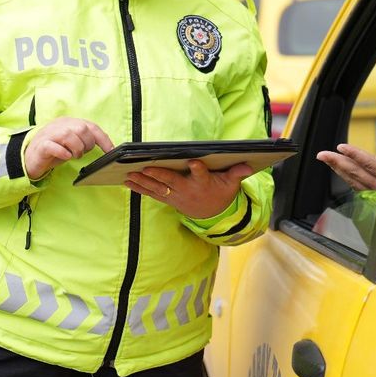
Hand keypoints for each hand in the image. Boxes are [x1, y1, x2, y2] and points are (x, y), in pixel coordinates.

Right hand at [24, 117, 113, 179]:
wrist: (30, 158)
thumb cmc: (54, 151)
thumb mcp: (72, 143)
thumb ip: (85, 139)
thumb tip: (105, 145)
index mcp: (69, 122)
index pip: (91, 126)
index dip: (103, 139)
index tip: (111, 150)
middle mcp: (60, 125)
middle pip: (82, 129)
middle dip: (87, 144)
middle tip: (80, 153)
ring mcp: (49, 134)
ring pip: (69, 135)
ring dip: (76, 149)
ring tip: (73, 155)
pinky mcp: (41, 145)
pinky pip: (54, 146)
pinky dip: (63, 153)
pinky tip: (65, 157)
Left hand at [124, 160, 253, 218]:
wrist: (212, 214)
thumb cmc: (221, 192)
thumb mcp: (232, 184)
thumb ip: (237, 173)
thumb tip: (248, 166)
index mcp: (204, 183)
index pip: (202, 175)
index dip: (198, 169)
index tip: (194, 162)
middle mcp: (188, 190)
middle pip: (173, 182)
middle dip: (159, 175)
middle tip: (146, 167)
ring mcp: (176, 196)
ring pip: (158, 188)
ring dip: (143, 182)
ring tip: (129, 174)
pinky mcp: (168, 199)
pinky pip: (152, 194)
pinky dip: (140, 188)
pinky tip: (127, 181)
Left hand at [316, 143, 375, 190]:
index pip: (372, 164)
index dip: (356, 155)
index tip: (341, 147)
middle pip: (358, 174)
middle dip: (338, 162)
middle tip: (322, 154)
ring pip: (355, 183)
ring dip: (339, 170)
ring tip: (327, 159)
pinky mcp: (375, 204)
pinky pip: (358, 190)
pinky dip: (348, 178)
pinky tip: (340, 171)